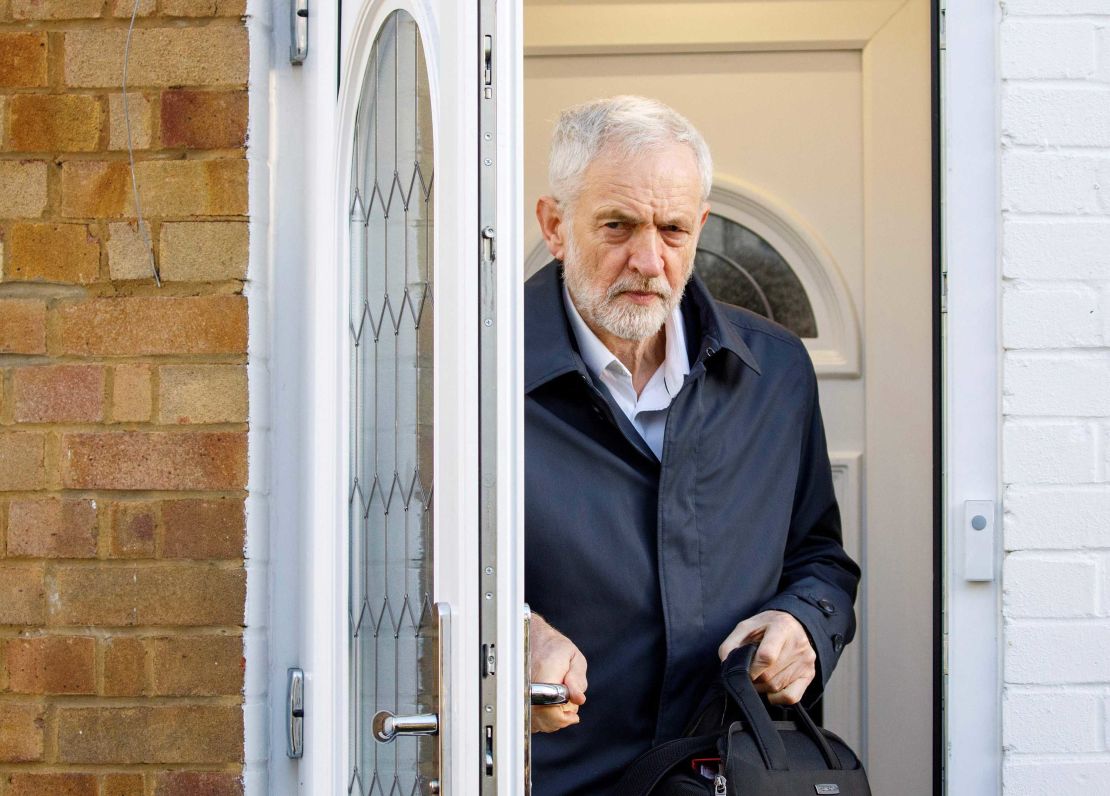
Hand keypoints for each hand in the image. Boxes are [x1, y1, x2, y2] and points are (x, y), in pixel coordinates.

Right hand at [530, 612, 587, 732]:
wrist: (532, 640)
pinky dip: (543, 719)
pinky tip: (549, 707)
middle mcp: (527, 687)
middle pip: (544, 720)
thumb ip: (577, 678)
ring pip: (538, 724)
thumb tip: (578, 699)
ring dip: (553, 719)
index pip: (550, 710)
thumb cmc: (554, 647)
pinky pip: (532, 722)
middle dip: (562, 718)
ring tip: (558, 702)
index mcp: (543, 676)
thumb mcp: (573, 657)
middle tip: (568, 704)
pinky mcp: (517, 702)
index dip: (564, 716)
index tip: (573, 713)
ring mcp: (520, 695)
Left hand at [718, 610, 815, 705]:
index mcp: (782, 628)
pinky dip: (776, 698)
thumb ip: (731, 643)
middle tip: (749, 672)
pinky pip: (791, 697)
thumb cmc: (767, 626)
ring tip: (758, 676)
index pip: (767, 656)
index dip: (751, 668)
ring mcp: (806, 661)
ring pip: (777, 687)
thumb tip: (726, 664)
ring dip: (761, 687)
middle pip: (769, 675)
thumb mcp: (746, 626)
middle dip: (753, 678)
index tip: (744, 668)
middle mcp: (798, 644)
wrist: (795, 624)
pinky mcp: (810, 674)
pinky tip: (770, 688)